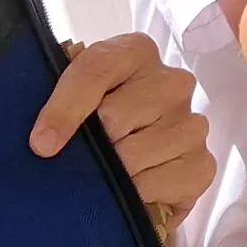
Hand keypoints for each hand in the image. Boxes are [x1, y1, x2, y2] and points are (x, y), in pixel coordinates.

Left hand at [30, 33, 212, 236]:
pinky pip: (161, 182)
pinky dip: (138, 193)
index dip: (65, 108)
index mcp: (135, 52)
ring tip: (107, 177)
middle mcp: (172, 82)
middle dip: (90, 146)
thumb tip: (43, 140)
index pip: (96, 68)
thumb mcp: (71, 101)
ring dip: (112, 173)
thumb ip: (56, 100)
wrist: (131, 163)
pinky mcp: (204, 164)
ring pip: (135, 154)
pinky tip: (131, 191)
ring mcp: (192, 123)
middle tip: (80, 160)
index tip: (42, 144)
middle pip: (113, 116)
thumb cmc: (94, 125)